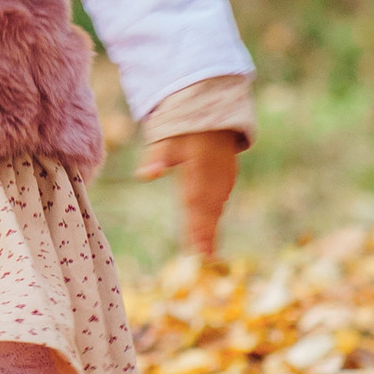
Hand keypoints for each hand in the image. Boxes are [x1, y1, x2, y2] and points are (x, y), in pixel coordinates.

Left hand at [140, 125, 242, 255]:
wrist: (211, 115)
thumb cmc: (183, 128)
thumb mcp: (166, 138)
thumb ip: (156, 157)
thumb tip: (145, 175)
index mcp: (200, 166)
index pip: (195, 201)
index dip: (196, 225)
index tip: (194, 246)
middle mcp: (216, 175)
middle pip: (208, 209)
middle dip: (205, 234)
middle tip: (202, 258)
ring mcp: (225, 176)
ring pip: (217, 206)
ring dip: (211, 228)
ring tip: (206, 253)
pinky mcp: (228, 177)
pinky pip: (221, 200)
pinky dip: (215, 216)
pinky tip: (211, 230)